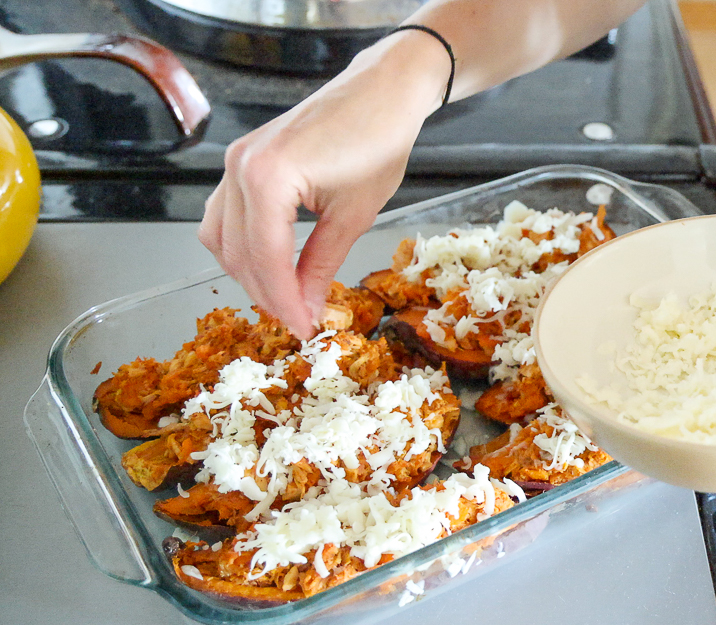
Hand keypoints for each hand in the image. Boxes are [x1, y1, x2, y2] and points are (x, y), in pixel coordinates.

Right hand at [198, 30, 450, 338]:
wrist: (382, 92)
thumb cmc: (378, 141)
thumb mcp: (354, 216)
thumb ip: (322, 265)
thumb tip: (307, 308)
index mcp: (266, 178)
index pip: (265, 259)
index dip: (283, 302)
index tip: (303, 329)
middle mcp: (239, 167)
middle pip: (238, 253)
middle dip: (267, 292)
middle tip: (299, 320)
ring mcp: (235, 161)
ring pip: (221, 237)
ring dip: (249, 272)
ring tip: (286, 296)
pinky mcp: (243, 159)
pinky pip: (226, 214)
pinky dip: (243, 244)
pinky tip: (272, 263)